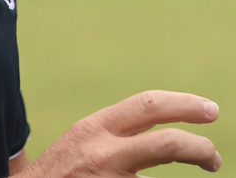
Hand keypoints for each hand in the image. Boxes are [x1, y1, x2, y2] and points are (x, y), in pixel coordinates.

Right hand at [21, 90, 220, 176]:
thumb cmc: (60, 172)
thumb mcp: (84, 142)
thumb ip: (117, 138)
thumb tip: (160, 138)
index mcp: (96, 128)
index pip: (148, 106)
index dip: (183, 105)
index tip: (208, 110)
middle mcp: (103, 153)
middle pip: (165, 143)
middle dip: (198, 146)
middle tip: (215, 155)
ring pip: (156, 176)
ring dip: (182, 170)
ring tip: (200, 170)